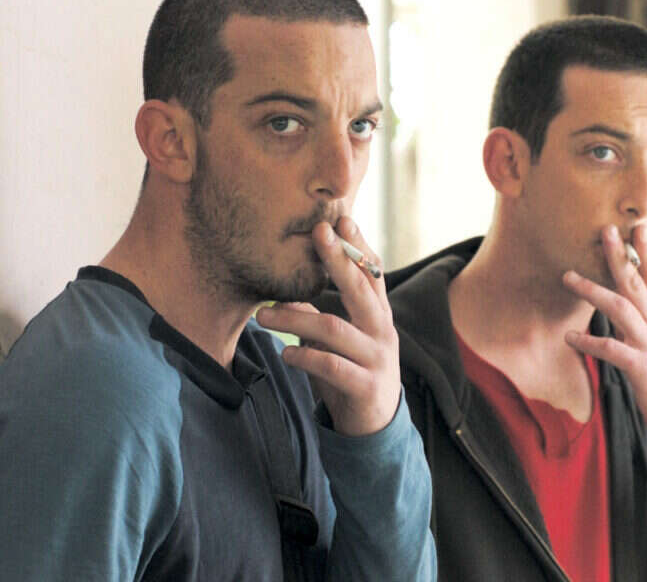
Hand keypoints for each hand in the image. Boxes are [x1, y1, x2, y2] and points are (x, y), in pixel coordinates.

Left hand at [255, 216, 400, 436]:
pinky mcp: (367, 386)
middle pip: (360, 287)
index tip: (341, 219)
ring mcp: (378, 358)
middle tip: (317, 233)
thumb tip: (281, 293)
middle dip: (338, 258)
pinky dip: (305, 356)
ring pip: (335, 328)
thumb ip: (315, 315)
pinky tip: (285, 354)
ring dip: (294, 319)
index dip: (359, 245)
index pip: (372, 272)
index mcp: (378, 314)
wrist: (374, 428)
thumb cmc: (351, 372)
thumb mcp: (336, 341)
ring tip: (263, 315)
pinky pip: (333, 366)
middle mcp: (383, 331)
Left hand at [562, 223, 646, 445]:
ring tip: (567, 277)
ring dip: (592, 290)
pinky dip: (588, 341)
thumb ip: (646, 322)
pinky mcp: (641, 367)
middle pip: (638, 282)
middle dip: (620, 256)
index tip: (634, 227)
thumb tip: (627, 303)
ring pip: (621, 308)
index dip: (645, 252)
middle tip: (604, 231)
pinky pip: (611, 349)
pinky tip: (568, 337)